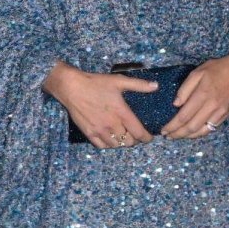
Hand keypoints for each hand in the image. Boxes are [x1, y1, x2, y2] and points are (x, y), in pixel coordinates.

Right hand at [43, 62, 157, 149]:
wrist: (72, 87)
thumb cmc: (96, 83)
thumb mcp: (119, 81)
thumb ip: (138, 85)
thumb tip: (156, 86)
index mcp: (122, 113)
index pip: (139, 132)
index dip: (146, 138)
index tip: (148, 138)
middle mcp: (112, 124)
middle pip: (129, 141)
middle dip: (134, 140)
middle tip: (134, 135)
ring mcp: (100, 130)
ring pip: (116, 145)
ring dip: (121, 143)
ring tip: (122, 137)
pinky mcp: (89, 133)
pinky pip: (102, 146)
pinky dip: (108, 145)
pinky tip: (110, 139)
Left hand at [161, 49, 228, 138]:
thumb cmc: (216, 69)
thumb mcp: (197, 72)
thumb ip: (185, 89)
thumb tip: (176, 104)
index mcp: (202, 95)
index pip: (184, 116)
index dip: (172, 126)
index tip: (163, 130)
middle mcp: (212, 106)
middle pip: (191, 127)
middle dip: (177, 134)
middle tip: (167, 136)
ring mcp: (220, 112)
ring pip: (202, 130)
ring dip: (188, 136)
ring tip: (177, 136)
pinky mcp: (226, 115)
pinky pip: (211, 128)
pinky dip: (200, 133)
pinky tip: (192, 133)